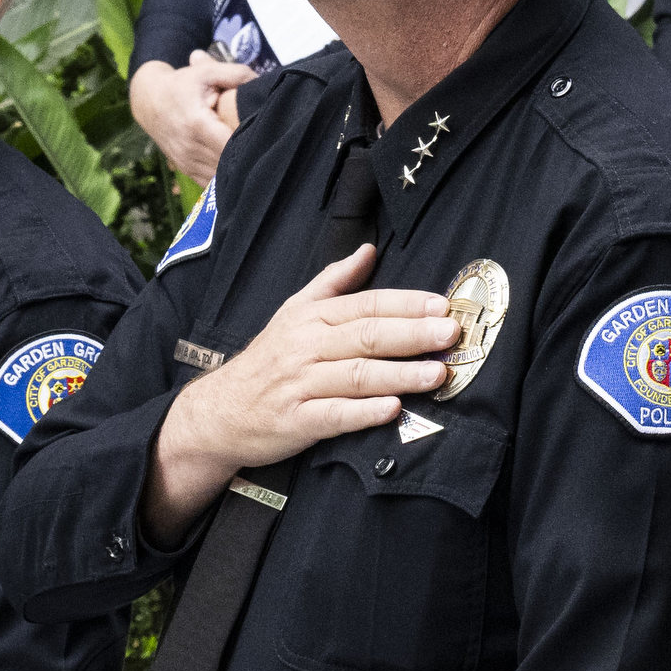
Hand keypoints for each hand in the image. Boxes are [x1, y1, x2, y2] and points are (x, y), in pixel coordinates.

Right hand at [131, 59, 252, 181]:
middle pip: (229, 164)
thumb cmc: (181, 85)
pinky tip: (234, 165)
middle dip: (248, 157)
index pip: (231, 144)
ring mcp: (187, 162)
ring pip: (221, 177)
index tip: (264, 136)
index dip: (251, 143)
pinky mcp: (186, 170)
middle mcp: (190, 148)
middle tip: (263, 145)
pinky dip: (224, 177)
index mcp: (197, 124)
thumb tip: (262, 82)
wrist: (148, 100)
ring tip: (250, 155)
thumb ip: (237, 75)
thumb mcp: (206, 72)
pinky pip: (210, 182)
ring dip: (237, 169)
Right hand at [146, 245, 455, 542]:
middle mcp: (306, 347)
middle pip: (366, 337)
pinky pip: (334, 415)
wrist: (220, 411)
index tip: (441, 305)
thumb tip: (368, 249)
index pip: (365, 305)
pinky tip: (392, 410)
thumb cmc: (267, 359)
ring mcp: (300, 385)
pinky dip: (364, 413)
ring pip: (356, 376)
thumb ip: (334, 281)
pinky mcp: (296, 421)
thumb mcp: (293, 311)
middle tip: (450, 333)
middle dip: (412, 334)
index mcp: (311, 318)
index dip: (405, 304)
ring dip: (400, 374)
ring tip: (436, 374)